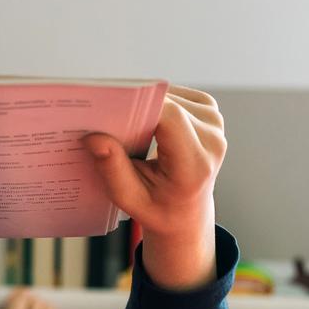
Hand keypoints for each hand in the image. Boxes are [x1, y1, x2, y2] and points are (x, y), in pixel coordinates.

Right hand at [83, 86, 225, 289]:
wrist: (187, 213)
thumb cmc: (159, 209)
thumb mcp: (130, 199)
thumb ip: (113, 169)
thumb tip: (94, 137)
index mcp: (196, 165)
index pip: (169, 119)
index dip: (138, 107)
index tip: (108, 109)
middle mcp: (212, 139)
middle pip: (169, 104)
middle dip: (136, 107)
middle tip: (107, 118)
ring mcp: (214, 122)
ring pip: (170, 96)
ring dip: (147, 106)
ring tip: (129, 128)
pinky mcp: (209, 110)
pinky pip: (176, 96)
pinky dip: (156, 105)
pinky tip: (146, 123)